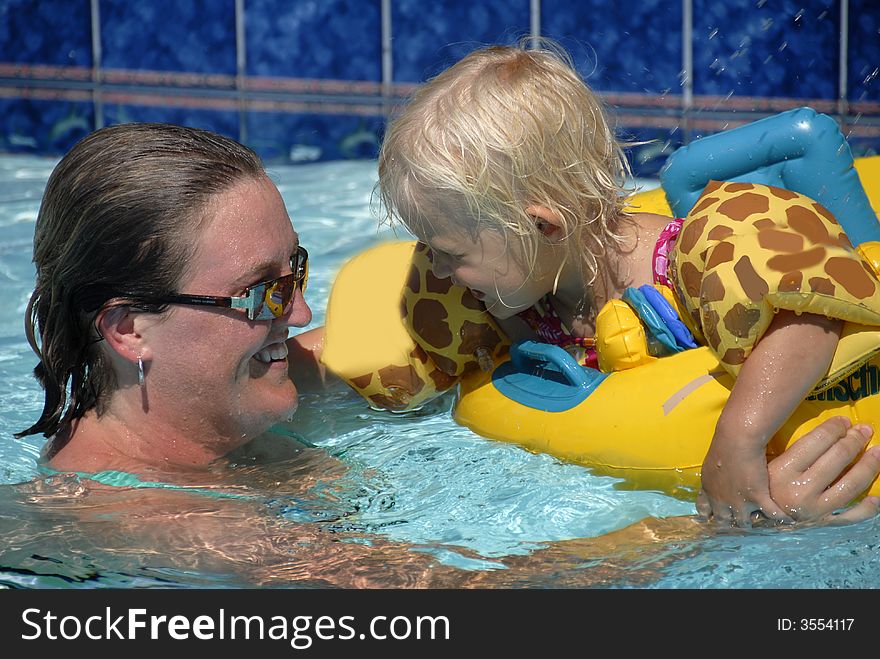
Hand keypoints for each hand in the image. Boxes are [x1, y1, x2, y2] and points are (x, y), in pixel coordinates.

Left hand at [697, 435, 793, 526]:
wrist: (736, 440)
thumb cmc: (724, 445)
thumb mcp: (712, 462)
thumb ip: (715, 474)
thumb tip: (718, 474)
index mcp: (708, 488)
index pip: (704, 509)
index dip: (709, 516)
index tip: (712, 520)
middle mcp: (721, 500)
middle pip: (724, 521)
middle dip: (730, 525)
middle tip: (737, 529)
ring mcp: (738, 501)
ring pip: (745, 522)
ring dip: (753, 523)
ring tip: (761, 527)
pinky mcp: (757, 497)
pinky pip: (771, 514)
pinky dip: (781, 519)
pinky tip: (788, 522)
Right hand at [764, 417, 879, 524]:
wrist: (756, 520)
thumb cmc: (760, 485)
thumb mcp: (766, 464)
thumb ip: (791, 450)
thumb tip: (823, 430)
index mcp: (782, 471)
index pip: (817, 441)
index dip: (834, 427)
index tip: (844, 421)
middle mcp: (800, 491)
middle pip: (838, 458)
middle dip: (854, 440)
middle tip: (863, 430)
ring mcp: (814, 510)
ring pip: (851, 484)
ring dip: (869, 465)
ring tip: (877, 452)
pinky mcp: (823, 524)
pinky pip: (852, 516)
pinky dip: (868, 508)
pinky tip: (876, 496)